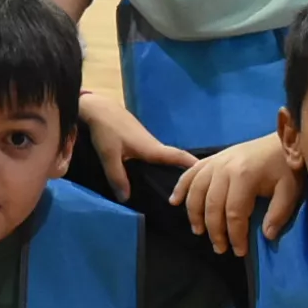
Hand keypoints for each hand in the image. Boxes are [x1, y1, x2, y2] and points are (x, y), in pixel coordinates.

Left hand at [75, 92, 193, 201]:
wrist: (99, 108)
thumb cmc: (107, 131)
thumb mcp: (109, 156)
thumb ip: (118, 177)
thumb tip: (126, 199)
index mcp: (152, 149)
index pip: (178, 157)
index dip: (193, 165)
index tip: (208, 175)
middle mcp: (154, 145)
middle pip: (175, 159)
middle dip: (186, 172)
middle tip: (194, 191)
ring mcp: (147, 141)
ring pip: (164, 158)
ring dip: (173, 169)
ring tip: (178, 188)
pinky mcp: (140, 140)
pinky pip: (155, 155)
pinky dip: (160, 164)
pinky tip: (155, 175)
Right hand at [172, 135, 302, 257]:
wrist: (283, 139)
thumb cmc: (287, 167)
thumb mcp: (290, 190)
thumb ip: (278, 213)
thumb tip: (266, 236)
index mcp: (244, 176)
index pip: (234, 213)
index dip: (235, 236)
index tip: (239, 252)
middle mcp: (224, 169)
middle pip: (212, 205)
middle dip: (215, 231)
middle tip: (220, 249)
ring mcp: (216, 162)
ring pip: (196, 191)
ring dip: (194, 214)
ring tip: (199, 232)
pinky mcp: (212, 159)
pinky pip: (190, 174)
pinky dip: (180, 187)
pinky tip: (174, 202)